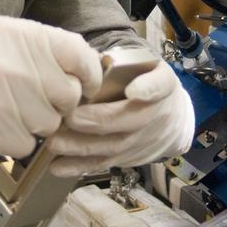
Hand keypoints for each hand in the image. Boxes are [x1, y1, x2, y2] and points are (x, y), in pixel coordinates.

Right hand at [0, 16, 102, 158]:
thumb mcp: (5, 35)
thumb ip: (47, 49)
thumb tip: (90, 71)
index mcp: (25, 37)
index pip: (83, 59)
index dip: (88, 76)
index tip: (81, 84)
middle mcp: (16, 67)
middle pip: (69, 99)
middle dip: (56, 102)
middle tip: (30, 98)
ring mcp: (0, 102)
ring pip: (48, 126)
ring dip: (34, 123)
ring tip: (5, 109)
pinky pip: (23, 146)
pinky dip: (11, 140)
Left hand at [48, 59, 194, 177]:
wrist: (171, 118)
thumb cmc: (145, 82)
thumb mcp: (143, 65)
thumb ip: (118, 63)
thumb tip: (82, 60)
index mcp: (161, 82)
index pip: (159, 85)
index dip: (148, 89)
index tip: (133, 90)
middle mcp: (156, 114)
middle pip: (131, 120)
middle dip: (99, 120)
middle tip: (70, 117)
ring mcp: (143, 139)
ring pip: (114, 146)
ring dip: (82, 146)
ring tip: (55, 142)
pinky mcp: (128, 157)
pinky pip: (104, 163)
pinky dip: (79, 166)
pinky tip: (58, 166)